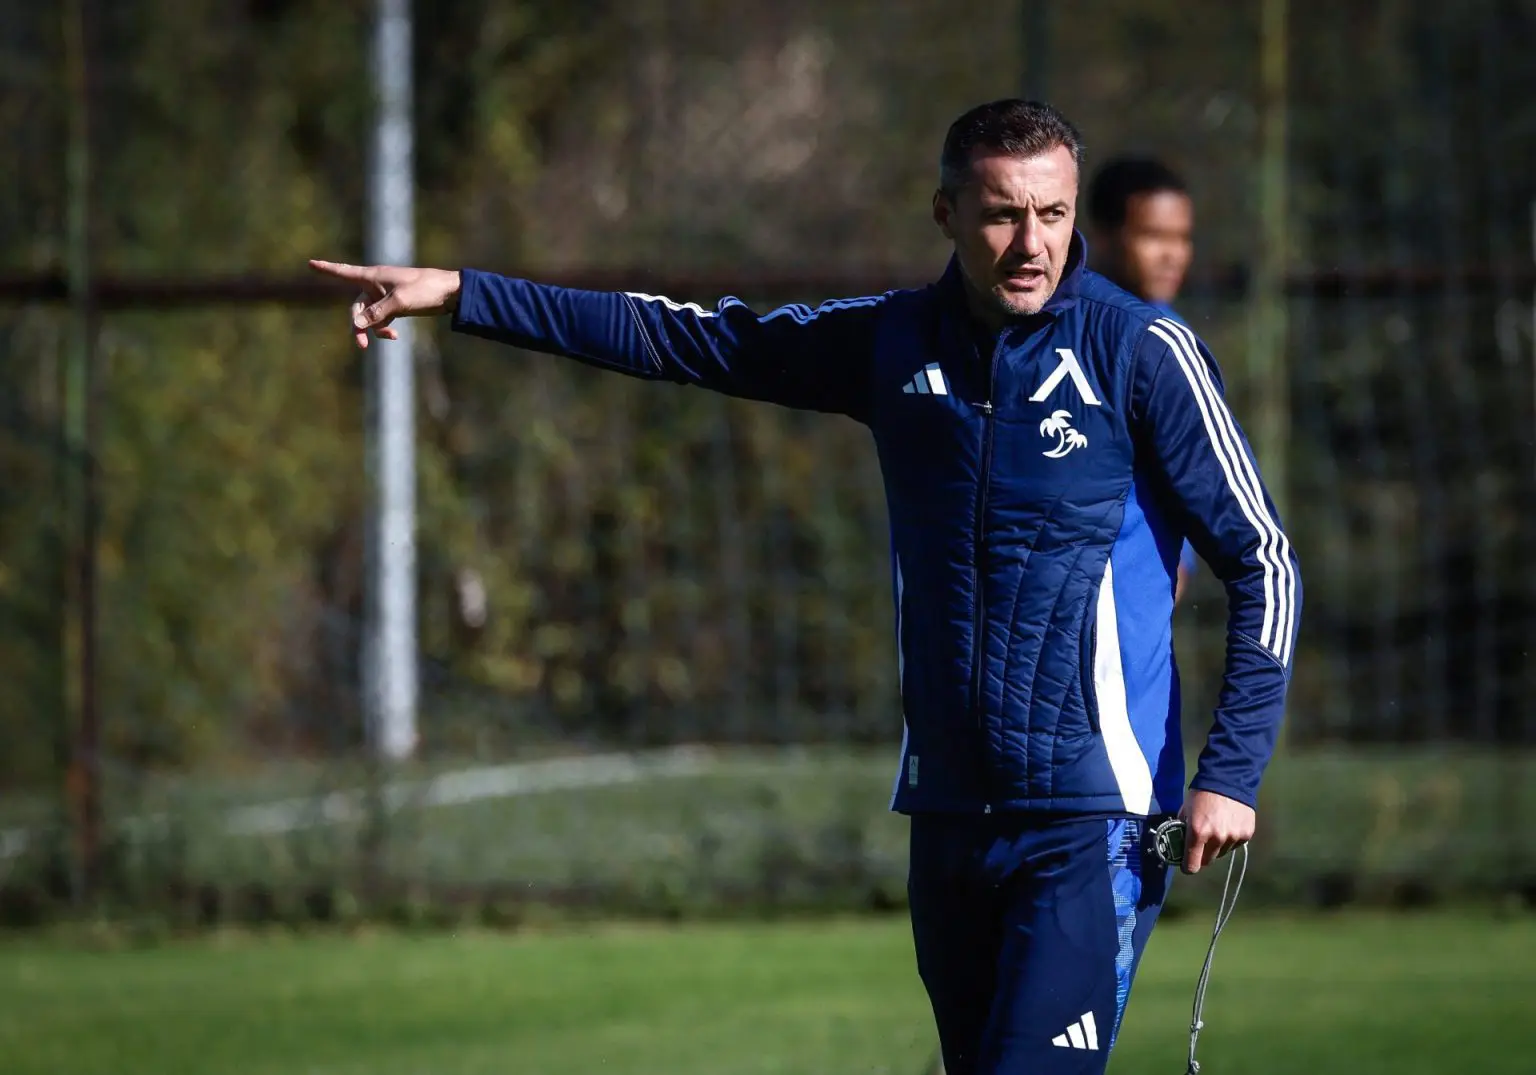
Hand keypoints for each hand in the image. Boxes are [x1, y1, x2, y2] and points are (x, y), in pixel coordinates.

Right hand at [308, 260, 461, 348]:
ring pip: (369, 317)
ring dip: (374, 330)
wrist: (449, 293)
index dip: (327, 269)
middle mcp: (376, 285)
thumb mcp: (399, 302)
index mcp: (373, 277)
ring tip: (390, 338)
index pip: (344, 272)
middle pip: (356, 307)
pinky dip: (384, 329)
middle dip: (358, 325)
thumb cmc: (424, 290)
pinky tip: (394, 337)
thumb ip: (377, 313)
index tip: (311, 262)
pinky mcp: (395, 306)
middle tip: (361, 345)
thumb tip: (357, 325)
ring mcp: (385, 296)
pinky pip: (381, 320)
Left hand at [1179, 789, 1254, 874]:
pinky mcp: (1246, 834)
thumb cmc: (1202, 794)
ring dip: (1217, 846)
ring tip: (1216, 829)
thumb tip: (1179, 842)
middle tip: (1201, 843)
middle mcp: (1216, 838)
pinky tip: (1228, 825)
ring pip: (1222, 853)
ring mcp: (1233, 837)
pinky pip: (1235, 845)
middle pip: (1207, 861)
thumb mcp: (1185, 810)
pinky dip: (1230, 839)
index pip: (1192, 865)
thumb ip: (1182, 828)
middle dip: (1201, 855)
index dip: (1187, 867)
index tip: (1186, 864)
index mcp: (1198, 833)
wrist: (1228, 779)